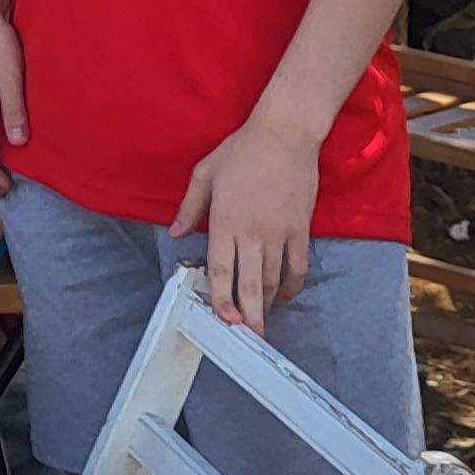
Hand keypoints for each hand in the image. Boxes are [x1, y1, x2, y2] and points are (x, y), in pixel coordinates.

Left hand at [170, 117, 321, 330]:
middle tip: (248, 340)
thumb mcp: (205, 173)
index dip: (221, 298)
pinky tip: (283, 297)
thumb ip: (189, 206)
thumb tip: (175, 232)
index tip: (223, 320)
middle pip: (250, 284)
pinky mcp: (300, 229)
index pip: (221, 268)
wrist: (286, 134)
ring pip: (273, 280)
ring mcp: (279, 232)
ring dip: (266, 304)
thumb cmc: (242, 150)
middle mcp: (252, 232)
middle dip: (248, 316)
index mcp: (225, 220)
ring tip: (260, 323)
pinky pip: (297, 266)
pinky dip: (291, 286)